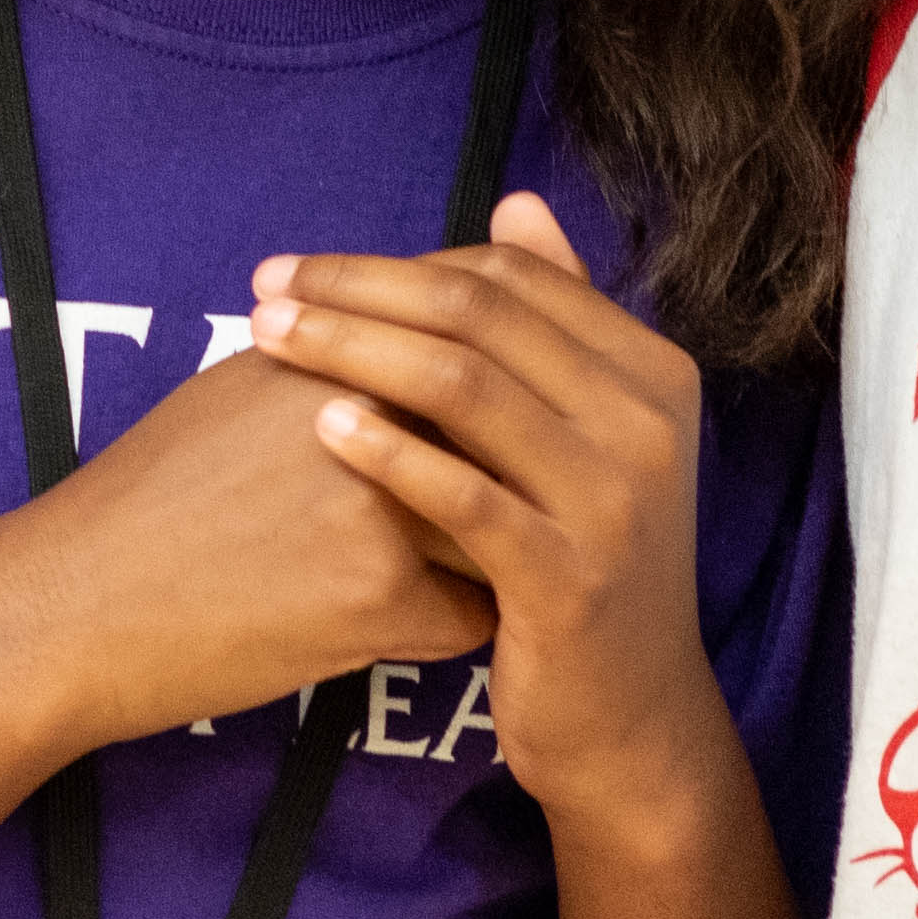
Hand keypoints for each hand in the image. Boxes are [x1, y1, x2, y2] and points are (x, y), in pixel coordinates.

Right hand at [0, 329, 494, 754]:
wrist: (72, 606)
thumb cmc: (149, 497)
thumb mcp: (238, 387)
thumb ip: (339, 353)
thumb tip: (418, 332)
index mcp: (338, 349)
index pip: (474, 331)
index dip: (501, 370)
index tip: (505, 405)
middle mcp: (368, 409)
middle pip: (510, 427)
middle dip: (516, 463)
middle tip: (506, 493)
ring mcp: (381, 505)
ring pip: (507, 525)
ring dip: (492, 548)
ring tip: (457, 566)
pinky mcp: (377, 599)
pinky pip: (471, 615)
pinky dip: (447, 625)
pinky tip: (397, 627)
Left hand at [244, 195, 742, 840]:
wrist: (628, 718)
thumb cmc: (579, 566)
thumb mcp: (584, 438)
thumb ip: (554, 325)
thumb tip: (515, 201)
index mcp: (652, 372)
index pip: (513, 278)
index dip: (397, 260)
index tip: (303, 268)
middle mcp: (647, 424)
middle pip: (483, 315)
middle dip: (359, 292)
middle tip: (265, 291)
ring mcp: (615, 502)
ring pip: (466, 387)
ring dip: (354, 350)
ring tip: (267, 340)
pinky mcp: (568, 579)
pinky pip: (465, 496)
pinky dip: (388, 452)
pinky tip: (321, 426)